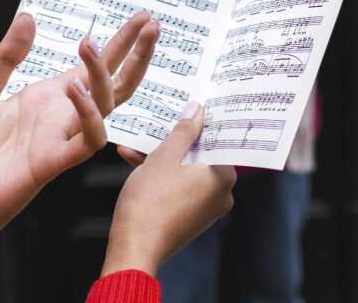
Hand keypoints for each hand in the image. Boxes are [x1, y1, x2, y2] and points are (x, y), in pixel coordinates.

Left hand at [0, 12, 158, 237]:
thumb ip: (9, 55)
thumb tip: (29, 18)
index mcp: (56, 97)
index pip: (101, 65)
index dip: (124, 40)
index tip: (144, 17)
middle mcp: (68, 114)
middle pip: (118, 81)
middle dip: (138, 53)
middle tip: (151, 25)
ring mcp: (65, 136)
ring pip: (107, 104)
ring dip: (102, 73)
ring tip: (88, 44)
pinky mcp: (55, 161)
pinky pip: (89, 139)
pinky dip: (88, 114)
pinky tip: (75, 88)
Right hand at [102, 102, 235, 276]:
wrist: (133, 249)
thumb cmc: (150, 202)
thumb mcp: (165, 156)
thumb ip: (183, 130)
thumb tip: (196, 110)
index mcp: (224, 176)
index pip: (217, 140)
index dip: (201, 122)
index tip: (190, 109)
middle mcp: (222, 193)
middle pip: (199, 155)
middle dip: (174, 140)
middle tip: (159, 124)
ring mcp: (206, 208)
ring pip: (185, 171)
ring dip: (161, 157)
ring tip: (136, 145)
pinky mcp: (190, 218)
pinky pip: (179, 187)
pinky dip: (161, 176)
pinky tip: (135, 163)